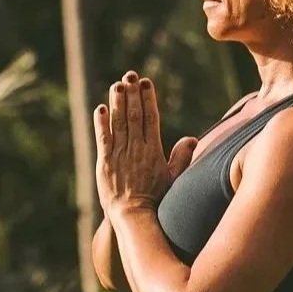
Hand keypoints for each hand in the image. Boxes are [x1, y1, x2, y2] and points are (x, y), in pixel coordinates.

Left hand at [95, 71, 198, 214]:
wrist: (134, 216)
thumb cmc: (155, 198)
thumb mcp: (173, 178)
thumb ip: (181, 157)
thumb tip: (192, 139)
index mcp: (153, 150)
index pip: (151, 117)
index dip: (148, 98)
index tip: (145, 82)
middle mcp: (137, 148)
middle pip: (135, 115)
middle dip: (132, 93)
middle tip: (130, 75)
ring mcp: (120, 154)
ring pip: (119, 123)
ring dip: (117, 102)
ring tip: (117, 84)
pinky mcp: (105, 162)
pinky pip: (103, 139)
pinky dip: (101, 123)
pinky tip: (100, 108)